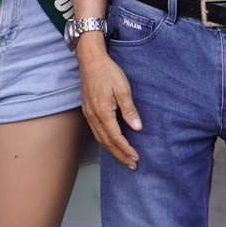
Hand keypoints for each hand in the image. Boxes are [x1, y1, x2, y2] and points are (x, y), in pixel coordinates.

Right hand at [77, 40, 141, 167]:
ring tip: (123, 157)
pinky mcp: (88, 110)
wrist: (90, 61)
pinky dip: (104, 141)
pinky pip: (96, 131)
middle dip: (119, 154)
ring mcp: (88, 114)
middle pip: (106, 142)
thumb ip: (129, 110)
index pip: (116, 137)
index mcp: (103, 112)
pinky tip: (111, 142)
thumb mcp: (123, 89)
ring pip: (99, 138)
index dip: (126, 149)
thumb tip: (137, 128)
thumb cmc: (108, 73)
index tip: (136, 157)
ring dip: (112, 150)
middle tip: (131, 165)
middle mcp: (93, 116)